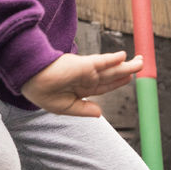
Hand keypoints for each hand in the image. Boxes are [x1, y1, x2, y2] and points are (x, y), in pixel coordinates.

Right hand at [21, 50, 142, 116]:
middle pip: (111, 75)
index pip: (104, 86)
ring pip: (111, 69)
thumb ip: (84, 109)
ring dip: (127, 65)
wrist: (30, 80)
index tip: (130, 77)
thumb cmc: (42, 93)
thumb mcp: (65, 107)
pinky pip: (101, 62)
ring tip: (140, 60)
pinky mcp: (83, 65)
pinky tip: (123, 56)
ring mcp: (85, 70)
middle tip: (140, 63)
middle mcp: (86, 78)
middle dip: (127, 71)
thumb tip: (100, 113)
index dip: (118, 81)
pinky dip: (112, 59)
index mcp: (81, 88)